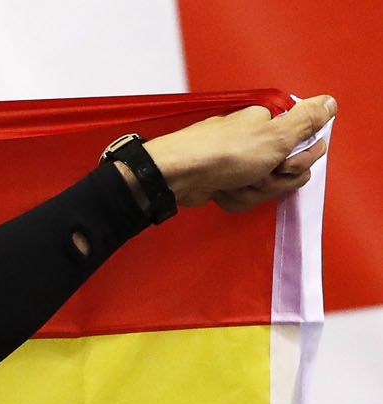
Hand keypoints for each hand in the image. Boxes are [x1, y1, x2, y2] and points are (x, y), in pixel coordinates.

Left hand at [142, 95, 334, 213]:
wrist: (178, 176)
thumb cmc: (223, 153)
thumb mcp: (276, 134)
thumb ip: (307, 119)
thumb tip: (329, 102)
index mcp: (273, 123)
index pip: (308, 145)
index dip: (300, 160)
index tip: (285, 162)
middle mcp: (259, 140)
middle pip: (290, 170)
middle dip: (275, 180)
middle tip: (258, 174)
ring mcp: (243, 162)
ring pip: (267, 187)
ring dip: (253, 191)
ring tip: (235, 182)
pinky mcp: (227, 181)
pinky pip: (245, 197)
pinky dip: (234, 197)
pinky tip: (222, 190)